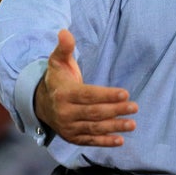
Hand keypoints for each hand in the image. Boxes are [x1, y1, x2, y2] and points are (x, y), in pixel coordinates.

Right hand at [34, 29, 137, 146]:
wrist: (41, 103)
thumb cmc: (57, 79)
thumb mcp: (57, 61)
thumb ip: (64, 47)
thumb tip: (65, 32)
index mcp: (63, 94)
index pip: (88, 95)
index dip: (107, 95)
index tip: (125, 93)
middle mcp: (64, 113)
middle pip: (94, 113)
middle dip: (115, 110)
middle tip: (134, 107)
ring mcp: (68, 127)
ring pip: (94, 128)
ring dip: (114, 127)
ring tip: (132, 124)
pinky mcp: (73, 138)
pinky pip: (90, 141)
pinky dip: (105, 142)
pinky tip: (120, 140)